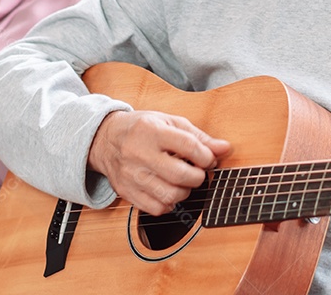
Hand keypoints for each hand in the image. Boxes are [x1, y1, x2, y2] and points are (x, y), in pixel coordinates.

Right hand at [89, 110, 231, 215]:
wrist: (106, 139)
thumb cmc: (143, 128)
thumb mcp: (170, 122)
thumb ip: (198, 136)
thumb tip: (225, 149)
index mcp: (152, 131)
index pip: (188, 146)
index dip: (206, 156)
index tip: (210, 159)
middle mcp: (139, 154)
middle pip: (180, 175)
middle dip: (198, 176)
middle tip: (198, 172)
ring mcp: (132, 175)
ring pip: (170, 195)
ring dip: (185, 191)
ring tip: (183, 181)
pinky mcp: (127, 192)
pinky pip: (156, 208)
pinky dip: (169, 203)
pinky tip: (169, 191)